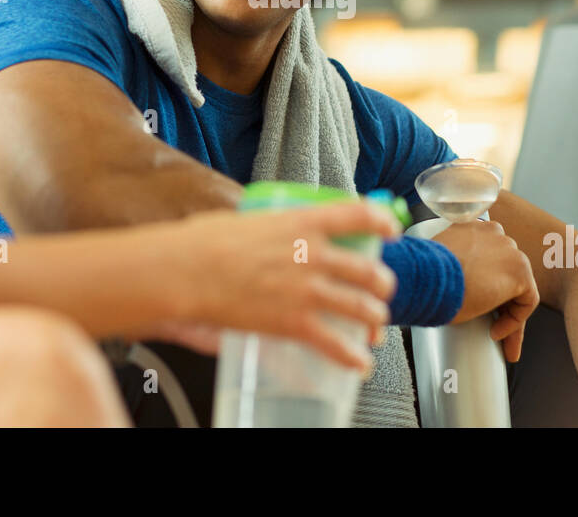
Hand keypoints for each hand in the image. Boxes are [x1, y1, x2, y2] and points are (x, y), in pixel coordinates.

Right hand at [166, 202, 399, 370]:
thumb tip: (271, 231)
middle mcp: (315, 254)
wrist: (186, 271)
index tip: (391, 229)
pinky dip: (353, 357)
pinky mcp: (295, 322)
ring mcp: (308, 290)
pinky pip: (336, 344)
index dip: (383, 222)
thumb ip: (272, 226)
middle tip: (380, 289)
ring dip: (374, 319)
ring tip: (374, 327)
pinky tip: (360, 363)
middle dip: (382, 284)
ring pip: (363, 308)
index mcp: (304, 221)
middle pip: (370, 270)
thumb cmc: (205, 241)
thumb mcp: (249, 219)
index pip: (360, 214)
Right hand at [432, 220, 539, 362]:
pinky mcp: (520, 272)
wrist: (428, 278)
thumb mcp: (441, 263)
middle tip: (492, 326)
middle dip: (500, 301)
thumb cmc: (425, 274)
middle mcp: (494, 234)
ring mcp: (510, 251)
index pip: (489, 258)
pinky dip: (515, 320)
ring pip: (518, 288)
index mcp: (473, 228)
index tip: (477, 303)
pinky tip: (496, 332)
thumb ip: (455, 264)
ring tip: (496, 335)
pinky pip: (526, 301)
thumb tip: (459, 284)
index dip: (486, 284)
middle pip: (505, 273)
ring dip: (507, 314)